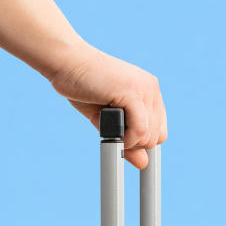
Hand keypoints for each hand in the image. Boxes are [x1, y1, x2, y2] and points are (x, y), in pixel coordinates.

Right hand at [49, 43, 166, 168]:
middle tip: (110, 133)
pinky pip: (140, 130)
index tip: (125, 144)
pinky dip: (126, 139)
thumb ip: (127, 139)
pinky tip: (110, 132)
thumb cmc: (82, 87)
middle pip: (157, 137)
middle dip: (133, 144)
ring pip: (149, 136)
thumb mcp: (108, 120)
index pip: (160, 130)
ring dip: (127, 142)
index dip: (142, 142)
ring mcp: (144, 89)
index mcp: (149, 91)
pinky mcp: (132, 92)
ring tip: (106, 127)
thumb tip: (143, 164)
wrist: (65, 61)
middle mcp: (151, 88)